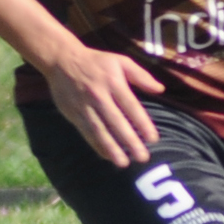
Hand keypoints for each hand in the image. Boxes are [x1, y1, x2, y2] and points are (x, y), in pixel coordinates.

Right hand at [43, 44, 166, 166]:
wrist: (62, 60)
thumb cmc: (97, 62)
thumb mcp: (121, 61)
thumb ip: (141, 76)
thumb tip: (160, 89)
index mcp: (113, 82)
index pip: (131, 106)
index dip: (142, 124)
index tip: (153, 139)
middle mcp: (99, 95)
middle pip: (116, 121)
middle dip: (130, 141)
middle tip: (143, 157)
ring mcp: (84, 106)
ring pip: (100, 130)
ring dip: (112, 148)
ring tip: (124, 162)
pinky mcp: (73, 113)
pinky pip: (87, 132)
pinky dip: (97, 145)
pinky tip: (107, 156)